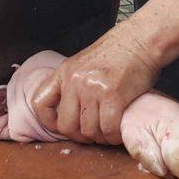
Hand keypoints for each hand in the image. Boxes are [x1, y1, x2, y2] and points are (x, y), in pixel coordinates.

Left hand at [29, 22, 159, 143]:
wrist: (139, 40)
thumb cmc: (116, 54)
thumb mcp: (83, 64)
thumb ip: (73, 84)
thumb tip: (70, 112)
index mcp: (64, 72)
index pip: (39, 104)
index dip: (49, 122)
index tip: (62, 127)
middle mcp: (74, 81)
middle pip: (66, 126)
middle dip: (80, 136)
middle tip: (93, 134)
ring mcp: (92, 88)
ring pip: (89, 131)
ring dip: (100, 138)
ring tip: (109, 131)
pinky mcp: (113, 95)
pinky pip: (108, 129)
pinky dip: (114, 136)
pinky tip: (119, 130)